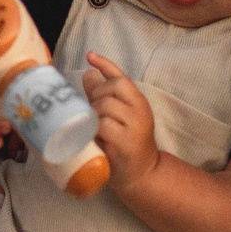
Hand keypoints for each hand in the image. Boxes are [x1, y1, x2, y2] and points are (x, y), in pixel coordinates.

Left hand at [81, 52, 159, 191]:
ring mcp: (134, 126)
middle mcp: (140, 110)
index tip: (89, 56)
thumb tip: (88, 72)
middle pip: (110, 89)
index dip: (105, 64)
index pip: (121, 77)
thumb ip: (104, 96)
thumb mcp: (119, 117)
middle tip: (92, 114)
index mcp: (138, 102)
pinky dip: (94, 131)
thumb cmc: (126, 144)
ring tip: (93, 129)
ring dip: (93, 116)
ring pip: (104, 107)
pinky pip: (103, 127)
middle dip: (95, 98)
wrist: (142, 174)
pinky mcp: (125, 143)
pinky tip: (94, 139)